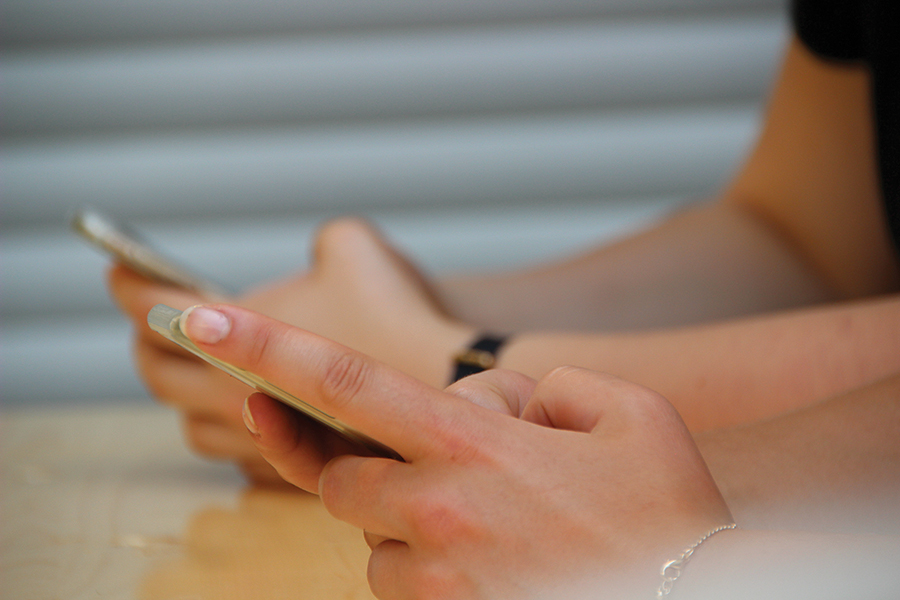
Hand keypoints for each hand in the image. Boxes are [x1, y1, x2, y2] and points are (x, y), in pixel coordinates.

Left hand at [107, 218, 472, 484]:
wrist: (449, 384)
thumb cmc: (396, 314)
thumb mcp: (352, 244)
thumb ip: (314, 241)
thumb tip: (313, 258)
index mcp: (232, 335)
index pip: (154, 312)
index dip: (131, 286)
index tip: (120, 270)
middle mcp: (231, 393)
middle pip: (158, 376)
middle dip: (149, 343)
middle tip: (157, 321)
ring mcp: (258, 438)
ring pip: (193, 425)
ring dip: (187, 395)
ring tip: (200, 370)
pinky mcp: (289, 466)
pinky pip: (238, 455)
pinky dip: (232, 431)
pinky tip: (251, 411)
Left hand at [179, 303, 733, 599]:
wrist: (695, 597)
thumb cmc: (672, 511)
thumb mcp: (627, 412)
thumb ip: (544, 387)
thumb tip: (492, 406)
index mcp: (474, 443)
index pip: (346, 384)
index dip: (264, 348)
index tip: (195, 320)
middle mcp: (440, 511)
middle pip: (337, 480)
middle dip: (365, 470)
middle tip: (440, 469)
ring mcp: (438, 579)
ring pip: (369, 545)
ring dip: (406, 528)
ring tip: (495, 530)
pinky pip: (402, 592)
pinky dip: (430, 573)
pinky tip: (498, 566)